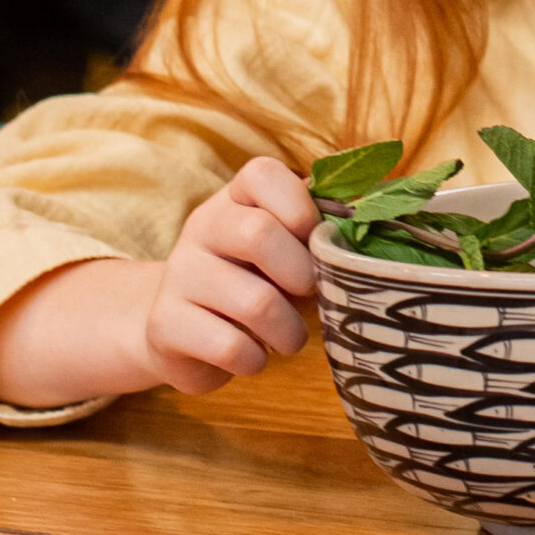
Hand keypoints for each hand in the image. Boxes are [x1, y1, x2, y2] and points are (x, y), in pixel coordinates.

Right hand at [137, 158, 320, 393]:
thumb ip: (318, 232)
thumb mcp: (285, 249)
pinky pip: (228, 345)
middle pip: (258, 234)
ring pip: (253, 302)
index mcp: (236, 199)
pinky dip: (255, 359)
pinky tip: (253, 356)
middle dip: (302, 274)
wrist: (179, 330)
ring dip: (289, 330)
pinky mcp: (164, 324)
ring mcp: (178, 274)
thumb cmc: (256, 282)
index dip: (300, 207)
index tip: (317, 240)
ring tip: (291, 338)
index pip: (262, 174)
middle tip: (311, 294)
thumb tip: (371, 223)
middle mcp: (201, 227)